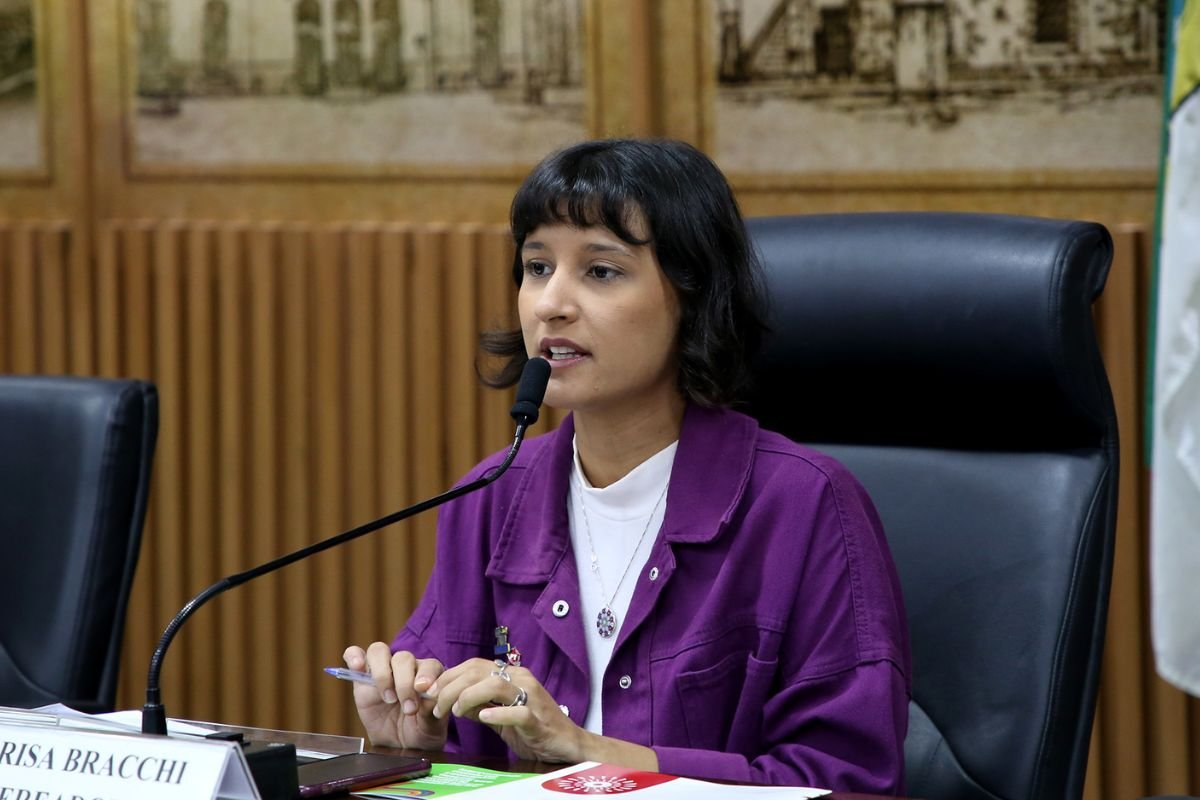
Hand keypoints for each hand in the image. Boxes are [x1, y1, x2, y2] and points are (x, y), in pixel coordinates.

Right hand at [343, 642, 448, 749]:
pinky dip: (354, 656)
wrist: (399, 745)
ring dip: (382, 674)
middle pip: (403, 658)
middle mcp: (406, 667)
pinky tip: (357, 666)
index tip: (423, 691)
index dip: (426, 675)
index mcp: (429, 675)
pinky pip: (355, 655)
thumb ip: (431, 711)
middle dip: (404, 683)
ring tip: (388, 698)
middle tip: (408, 709)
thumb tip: (428, 696)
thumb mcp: (430, 728)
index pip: (429, 665)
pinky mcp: (362, 677)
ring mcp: (383, 670)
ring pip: (379, 652)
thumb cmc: (419, 732)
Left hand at [427, 658, 582, 762]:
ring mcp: (531, 697)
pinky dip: (497, 713)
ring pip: (495, 684)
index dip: (447, 676)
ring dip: (468, 696)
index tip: (429, 691)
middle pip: (478, 671)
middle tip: (436, 706)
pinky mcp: (538, 719)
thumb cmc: (533, 728)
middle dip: (450, 687)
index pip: (473, 665)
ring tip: (454, 712)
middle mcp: (521, 679)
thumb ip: (477, 706)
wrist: (566, 744)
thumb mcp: (499, 715)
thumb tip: (450, 701)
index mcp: (511, 675)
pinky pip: (517, 712)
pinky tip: (483, 718)